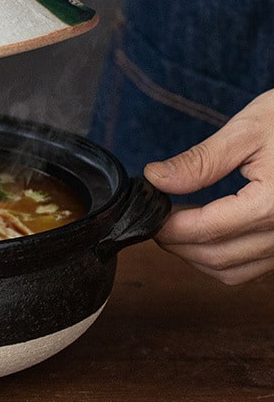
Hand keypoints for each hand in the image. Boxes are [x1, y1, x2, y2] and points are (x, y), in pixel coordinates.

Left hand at [144, 89, 273, 284]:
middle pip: (216, 258)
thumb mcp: (248, 130)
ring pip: (234, 272)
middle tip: (155, 218)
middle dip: (176, 244)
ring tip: (176, 224)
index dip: (167, 227)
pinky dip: (223, 258)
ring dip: (197, 256)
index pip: (206, 230)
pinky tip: (206, 231)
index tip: (148, 212)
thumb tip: (155, 179)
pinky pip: (254, 267)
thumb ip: (199, 162)